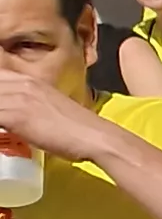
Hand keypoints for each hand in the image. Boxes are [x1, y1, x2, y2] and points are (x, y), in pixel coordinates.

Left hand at [0, 71, 124, 164]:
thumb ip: (28, 105)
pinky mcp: (17, 115)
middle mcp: (23, 84)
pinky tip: (2, 131)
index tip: (3, 106)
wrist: (95, 138)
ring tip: (4, 123)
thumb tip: (12, 115)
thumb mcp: (49, 108)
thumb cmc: (77, 130)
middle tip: (3, 115)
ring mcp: (19, 98)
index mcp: (30, 80)